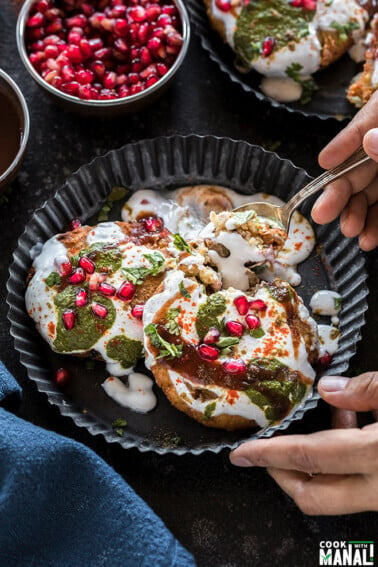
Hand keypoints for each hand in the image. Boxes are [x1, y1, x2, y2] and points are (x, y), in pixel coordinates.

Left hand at [229, 372, 377, 514]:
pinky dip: (344, 466)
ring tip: (325, 423)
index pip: (307, 456)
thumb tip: (326, 389)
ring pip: (335, 496)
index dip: (269, 453)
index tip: (241, 453)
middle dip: (281, 475)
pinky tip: (353, 429)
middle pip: (313, 496)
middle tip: (264, 454)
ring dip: (317, 466)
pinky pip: (358, 489)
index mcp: (376, 456)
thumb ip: (364, 390)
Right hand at [311, 91, 377, 251]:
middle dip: (343, 193)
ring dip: (361, 214)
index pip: (367, 123)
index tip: (324, 160)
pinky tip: (370, 236)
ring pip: (377, 192)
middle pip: (365, 167)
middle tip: (323, 214)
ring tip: (351, 232)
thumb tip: (369, 142)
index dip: (345, 143)